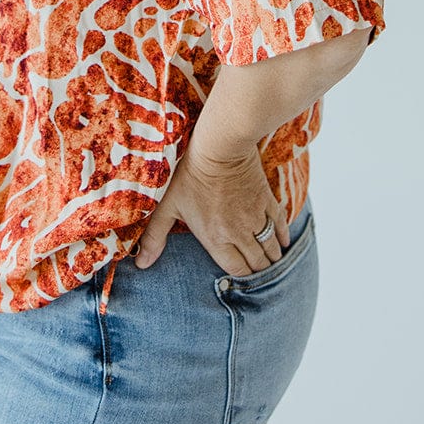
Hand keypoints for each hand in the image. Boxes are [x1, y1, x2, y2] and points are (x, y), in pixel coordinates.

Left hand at [134, 139, 289, 275]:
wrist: (219, 146)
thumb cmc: (189, 175)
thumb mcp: (167, 207)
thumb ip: (154, 238)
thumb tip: (140, 264)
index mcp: (216, 238)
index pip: (237, 270)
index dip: (240, 276)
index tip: (239, 275)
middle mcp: (240, 233)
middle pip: (258, 262)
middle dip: (257, 270)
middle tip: (255, 270)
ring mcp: (257, 217)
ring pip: (271, 247)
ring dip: (271, 257)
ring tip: (269, 261)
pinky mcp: (268, 200)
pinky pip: (281, 225)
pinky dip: (283, 237)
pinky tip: (282, 243)